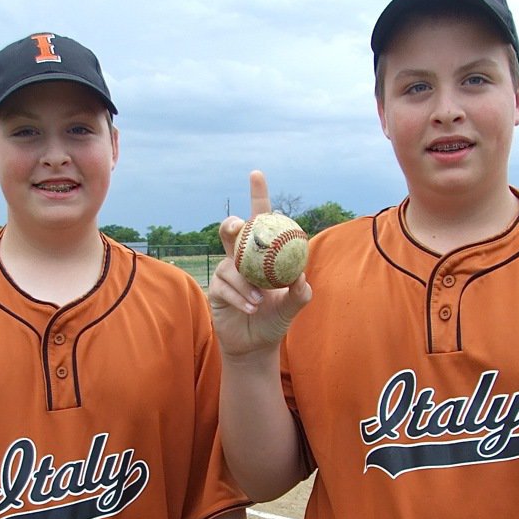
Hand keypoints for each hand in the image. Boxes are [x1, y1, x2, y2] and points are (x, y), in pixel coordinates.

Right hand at [208, 170, 310, 357]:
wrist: (256, 345)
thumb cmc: (275, 320)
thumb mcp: (293, 307)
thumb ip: (300, 293)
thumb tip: (301, 278)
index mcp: (263, 253)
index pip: (260, 219)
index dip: (257, 195)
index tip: (256, 174)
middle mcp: (241, 258)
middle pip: (231, 231)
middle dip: (233, 225)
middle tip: (239, 228)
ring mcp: (226, 272)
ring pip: (230, 265)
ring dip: (244, 282)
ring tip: (258, 301)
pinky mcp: (216, 289)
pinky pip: (224, 286)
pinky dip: (239, 297)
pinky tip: (250, 308)